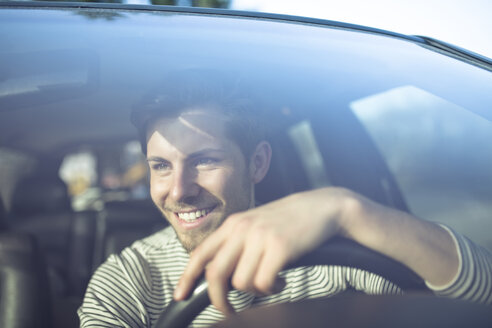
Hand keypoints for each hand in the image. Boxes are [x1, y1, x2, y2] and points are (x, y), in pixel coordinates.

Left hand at [173, 187, 350, 313]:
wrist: (322, 207)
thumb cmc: (289, 220)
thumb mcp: (256, 224)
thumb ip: (236, 243)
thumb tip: (217, 274)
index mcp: (233, 223)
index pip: (200, 253)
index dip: (186, 277)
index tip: (179, 296)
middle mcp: (242, 228)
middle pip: (215, 273)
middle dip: (218, 299)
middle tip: (228, 311)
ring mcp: (260, 237)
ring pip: (241, 283)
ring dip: (255, 292)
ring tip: (270, 283)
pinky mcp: (279, 247)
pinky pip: (263, 283)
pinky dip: (271, 289)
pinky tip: (281, 281)